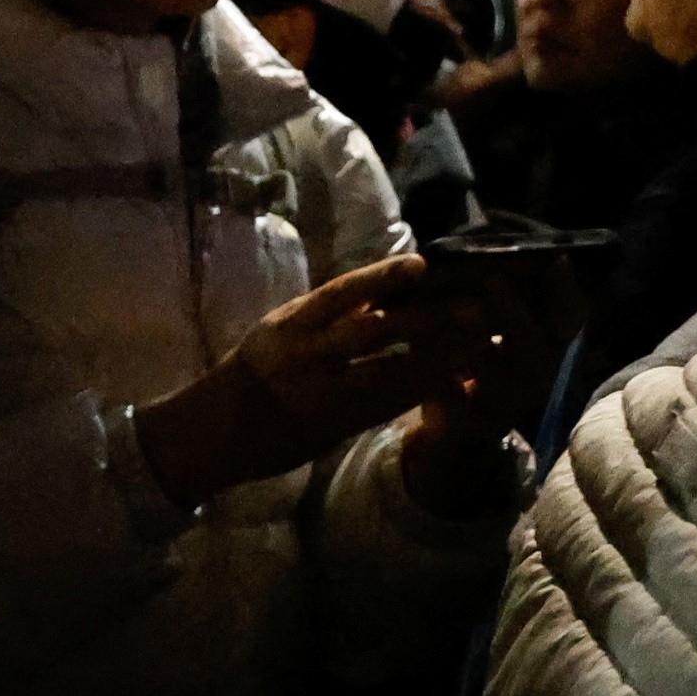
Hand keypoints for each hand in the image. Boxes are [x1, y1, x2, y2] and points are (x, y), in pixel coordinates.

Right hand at [134, 260, 469, 507]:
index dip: (381, 278)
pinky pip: (386, 406)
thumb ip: (326, 316)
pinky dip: (422, 394)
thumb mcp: (280, 332)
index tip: (422, 264)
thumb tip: (379, 292)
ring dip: (439, 359)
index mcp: (290, 324)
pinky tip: (456, 384)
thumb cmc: (253, 373)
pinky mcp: (333, 424)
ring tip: (481, 346)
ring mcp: (320, 391)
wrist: (215, 431)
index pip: (339, 294)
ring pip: (389, 371)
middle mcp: (304, 354)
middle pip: (374, 331)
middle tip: (475, 309)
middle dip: (428, 320)